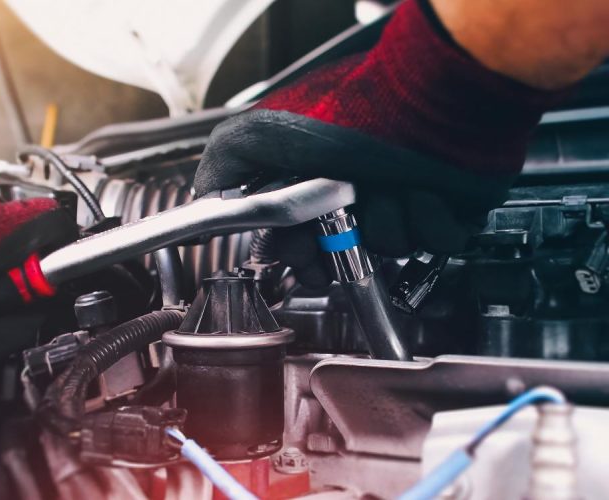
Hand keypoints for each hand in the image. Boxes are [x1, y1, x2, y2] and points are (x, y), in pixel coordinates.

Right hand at [194, 0, 564, 286]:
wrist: (431, 93)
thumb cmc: (351, 108)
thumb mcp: (258, 135)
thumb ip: (221, 170)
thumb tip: (197, 213)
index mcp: (312, 180)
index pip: (298, 240)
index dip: (302, 258)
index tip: (308, 262)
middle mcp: (353, 191)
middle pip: (345, 253)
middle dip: (348, 242)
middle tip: (349, 218)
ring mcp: (400, 198)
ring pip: (392, 248)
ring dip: (391, 223)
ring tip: (391, 187)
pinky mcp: (446, 204)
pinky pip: (440, 241)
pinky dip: (433, 220)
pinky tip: (424, 192)